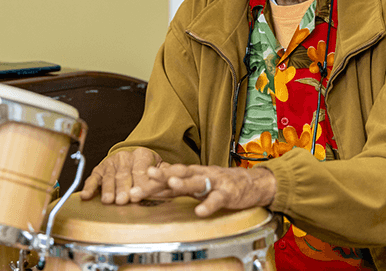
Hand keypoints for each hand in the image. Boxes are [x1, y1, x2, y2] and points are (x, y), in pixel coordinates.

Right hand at [80, 148, 162, 204]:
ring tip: (109, 201)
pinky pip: (94, 178)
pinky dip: (90, 187)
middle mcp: (125, 157)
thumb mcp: (160, 168)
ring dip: (109, 189)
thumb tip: (174, 180)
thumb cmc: (149, 168)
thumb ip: (166, 175)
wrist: (133, 160)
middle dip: (123, 188)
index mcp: (142, 154)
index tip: (139, 193)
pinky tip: (87, 195)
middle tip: (123, 200)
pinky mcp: (100, 170)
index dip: (140, 182)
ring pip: (110, 177)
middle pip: (125, 174)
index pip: (142, 169)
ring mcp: (111, 163)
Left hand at [145, 164, 276, 216]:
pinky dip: (209, 204)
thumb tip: (151, 190)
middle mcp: (200, 175)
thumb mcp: (196, 184)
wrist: (252, 183)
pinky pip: (217, 199)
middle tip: (146, 176)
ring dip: (184, 182)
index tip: (132, 187)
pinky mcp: (228, 193)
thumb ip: (176, 188)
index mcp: (191, 173)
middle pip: (179, 173)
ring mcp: (214, 182)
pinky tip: (200, 211)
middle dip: (162, 175)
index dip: (151, 182)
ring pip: (197, 181)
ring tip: (171, 183)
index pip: (168, 176)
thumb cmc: (220, 184)